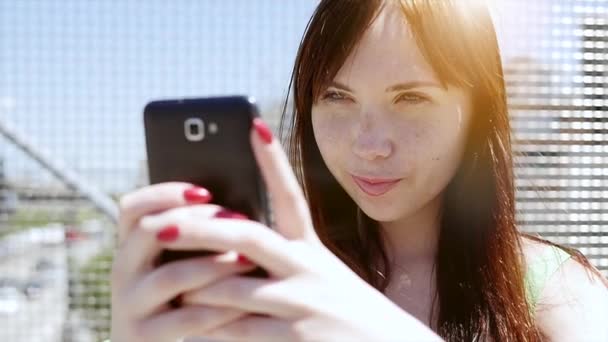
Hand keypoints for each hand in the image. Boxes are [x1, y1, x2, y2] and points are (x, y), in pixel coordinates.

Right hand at [111, 182, 259, 341]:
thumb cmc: (180, 300)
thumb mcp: (175, 265)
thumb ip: (190, 240)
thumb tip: (235, 210)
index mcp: (129, 249)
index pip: (131, 208)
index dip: (165, 193)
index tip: (205, 192)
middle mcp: (122, 272)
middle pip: (149, 232)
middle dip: (198, 224)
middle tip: (239, 222)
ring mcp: (130, 305)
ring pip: (172, 275)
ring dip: (215, 265)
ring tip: (247, 260)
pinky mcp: (143, 336)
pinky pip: (186, 318)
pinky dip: (219, 308)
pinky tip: (245, 303)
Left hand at [133, 118, 442, 340]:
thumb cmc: (345, 310)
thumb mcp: (321, 274)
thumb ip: (283, 260)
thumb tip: (233, 241)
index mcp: (310, 249)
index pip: (290, 196)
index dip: (273, 161)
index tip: (254, 126)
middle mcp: (306, 267)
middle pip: (246, 237)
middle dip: (200, 229)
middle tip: (162, 225)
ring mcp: (301, 302)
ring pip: (231, 288)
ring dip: (196, 286)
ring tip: (168, 283)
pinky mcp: (296, 337)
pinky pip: (239, 331)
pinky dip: (211, 330)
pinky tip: (190, 328)